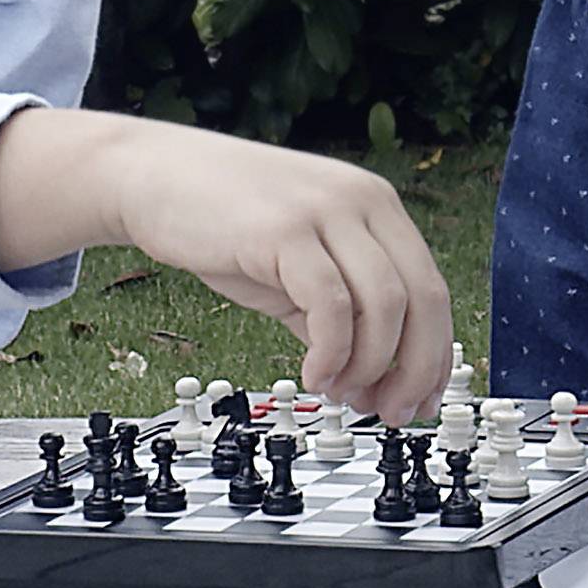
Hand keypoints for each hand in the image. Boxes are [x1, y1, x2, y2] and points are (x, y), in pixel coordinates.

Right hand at [0, 108, 453, 419]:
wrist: (153, 176)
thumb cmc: (224, 222)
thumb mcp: (297, 267)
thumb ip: (339, 316)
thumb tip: (371, 383)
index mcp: (374, 207)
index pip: (431, 289)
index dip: (433, 354)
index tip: (418, 400)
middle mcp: (361, 201)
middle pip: (421, 299)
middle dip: (412, 369)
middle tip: (387, 411)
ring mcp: (326, 210)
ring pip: (384, 305)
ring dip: (369, 366)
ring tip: (337, 391)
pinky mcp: (286, 229)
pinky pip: (332, 306)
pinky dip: (332, 354)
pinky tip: (313, 374)